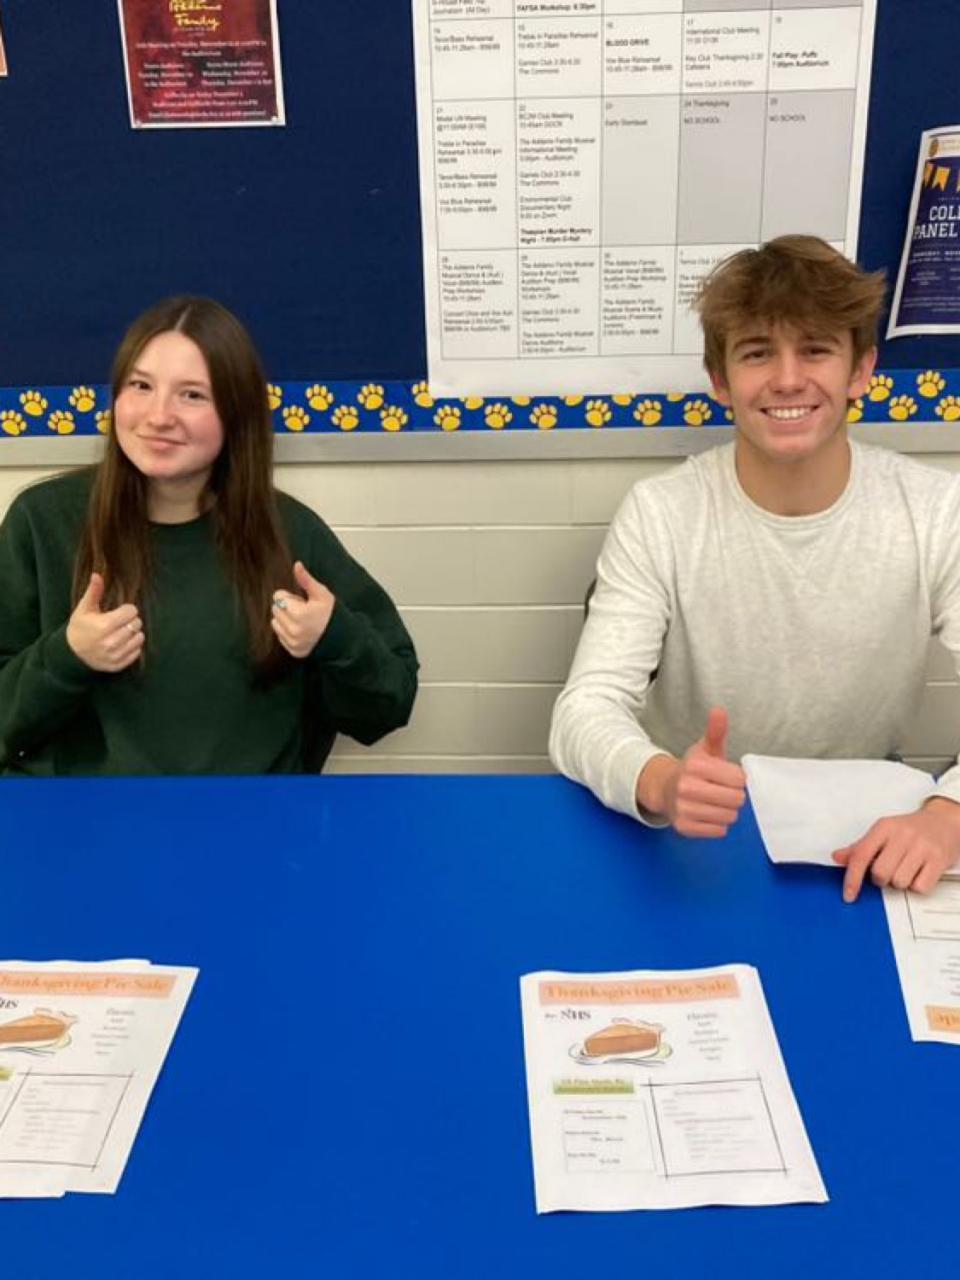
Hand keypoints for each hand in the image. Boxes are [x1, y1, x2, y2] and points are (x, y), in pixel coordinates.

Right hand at [66, 572, 143, 672]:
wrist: (72, 654)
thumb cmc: (80, 628)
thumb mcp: (84, 609)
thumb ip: (93, 592)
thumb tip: (97, 574)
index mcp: (104, 626)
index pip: (131, 612)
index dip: (127, 609)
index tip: (120, 611)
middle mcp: (111, 642)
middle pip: (137, 624)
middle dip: (131, 620)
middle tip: (120, 622)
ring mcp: (115, 655)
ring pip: (140, 638)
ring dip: (134, 633)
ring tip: (122, 632)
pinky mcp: (118, 664)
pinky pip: (137, 652)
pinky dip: (133, 646)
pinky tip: (123, 643)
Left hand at [270, 561, 334, 658]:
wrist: (343, 637)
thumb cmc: (332, 613)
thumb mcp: (321, 594)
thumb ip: (306, 580)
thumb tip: (297, 565)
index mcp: (299, 614)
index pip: (278, 597)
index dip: (289, 596)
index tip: (301, 601)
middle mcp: (293, 630)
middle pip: (275, 610)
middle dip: (286, 608)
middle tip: (303, 610)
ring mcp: (293, 642)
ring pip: (275, 624)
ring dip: (284, 620)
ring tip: (301, 621)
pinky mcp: (293, 651)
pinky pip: (280, 637)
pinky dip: (287, 632)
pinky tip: (301, 630)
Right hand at [637, 707, 746, 837]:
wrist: (665, 789)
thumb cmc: (692, 770)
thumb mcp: (704, 749)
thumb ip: (715, 731)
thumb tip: (719, 710)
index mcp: (695, 766)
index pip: (740, 779)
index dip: (737, 779)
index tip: (727, 776)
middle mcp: (686, 787)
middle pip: (736, 799)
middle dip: (734, 795)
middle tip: (721, 790)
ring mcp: (684, 809)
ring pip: (729, 816)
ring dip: (726, 811)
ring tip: (714, 802)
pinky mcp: (684, 827)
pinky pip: (719, 831)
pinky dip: (717, 824)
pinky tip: (706, 813)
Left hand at [832, 798, 959, 901]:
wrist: (944, 821)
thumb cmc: (910, 829)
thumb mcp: (883, 832)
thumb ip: (860, 847)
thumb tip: (837, 858)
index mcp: (884, 827)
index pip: (861, 855)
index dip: (852, 878)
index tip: (848, 895)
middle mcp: (903, 835)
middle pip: (880, 873)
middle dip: (881, 880)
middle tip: (889, 871)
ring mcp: (922, 847)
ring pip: (899, 882)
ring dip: (900, 883)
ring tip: (907, 869)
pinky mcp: (938, 860)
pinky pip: (920, 887)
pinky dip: (917, 886)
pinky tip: (920, 873)